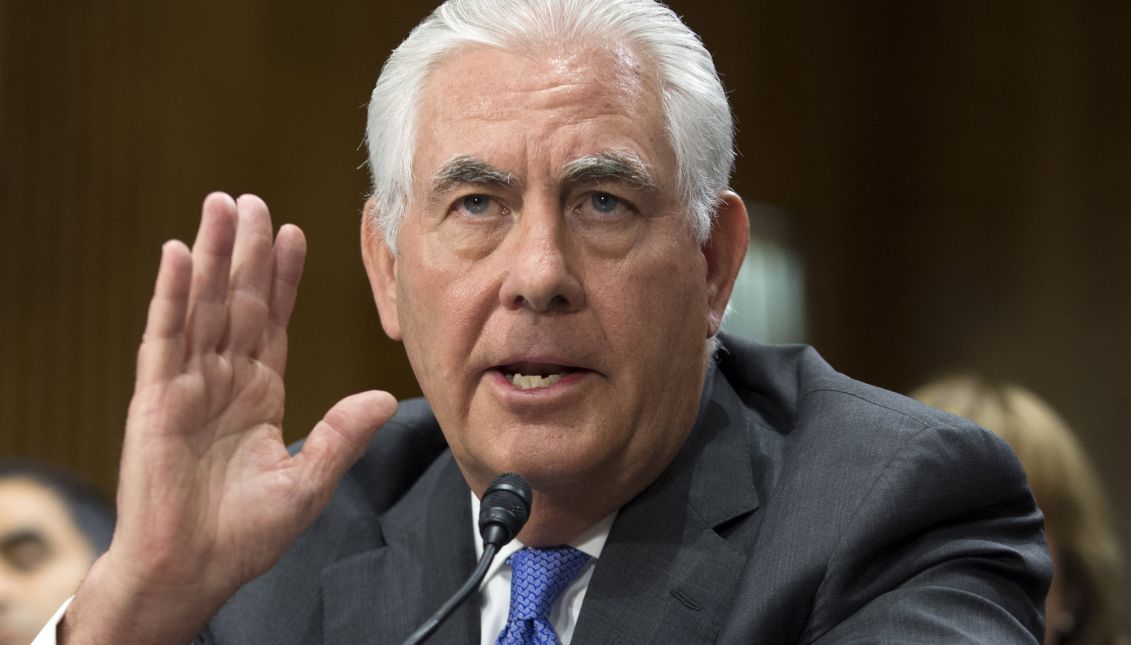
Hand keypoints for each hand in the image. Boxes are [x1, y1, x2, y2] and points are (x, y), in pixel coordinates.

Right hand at [61, 193, 396, 643]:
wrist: (190, 572)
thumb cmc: (242, 535)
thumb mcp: (308, 482)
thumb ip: (342, 436)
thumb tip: (386, 398)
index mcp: (258, 394)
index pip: (274, 322)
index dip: (284, 278)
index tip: (296, 235)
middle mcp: (223, 381)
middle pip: (239, 302)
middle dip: (248, 251)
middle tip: (254, 201)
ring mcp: (187, 385)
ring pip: (203, 306)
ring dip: (212, 255)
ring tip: (220, 206)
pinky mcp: (156, 399)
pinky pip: (165, 337)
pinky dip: (172, 295)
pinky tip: (180, 254)